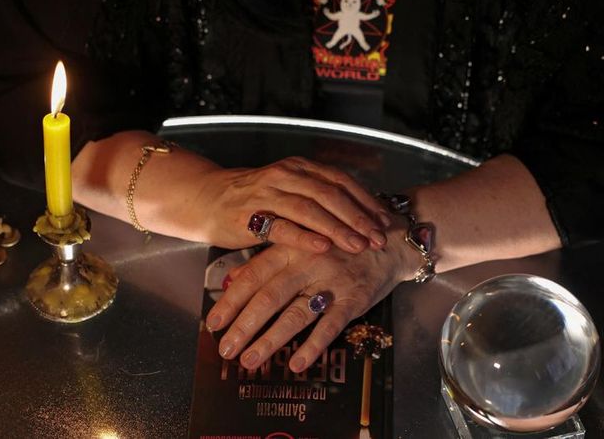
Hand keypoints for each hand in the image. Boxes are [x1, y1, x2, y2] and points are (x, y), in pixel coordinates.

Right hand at [197, 157, 390, 252]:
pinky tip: (323, 248)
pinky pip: (282, 227)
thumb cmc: (254, 199)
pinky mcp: (249, 217)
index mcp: (299, 167)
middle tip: (378, 238)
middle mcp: (285, 175)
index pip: (340, 181)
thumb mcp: (289, 188)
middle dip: (357, 218)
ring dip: (338, 229)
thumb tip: (361, 214)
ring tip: (358, 246)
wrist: (208, 199)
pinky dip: (304, 237)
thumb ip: (318, 196)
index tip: (384, 220)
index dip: (365, 200)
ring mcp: (266, 194)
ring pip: (310, 209)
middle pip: (330, 195)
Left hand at [205, 223, 418, 371]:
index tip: (212, 323)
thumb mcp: (302, 242)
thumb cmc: (339, 243)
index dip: (231, 300)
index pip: (253, 276)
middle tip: (225, 349)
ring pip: (295, 313)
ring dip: (270, 339)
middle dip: (243, 325)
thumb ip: (268, 260)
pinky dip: (313, 344)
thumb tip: (231, 279)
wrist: (391, 239)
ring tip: (249, 360)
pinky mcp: (354, 298)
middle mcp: (308, 263)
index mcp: (291, 247)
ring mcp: (331, 281)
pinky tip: (297, 363)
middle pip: (269, 296)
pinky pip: (331, 324)